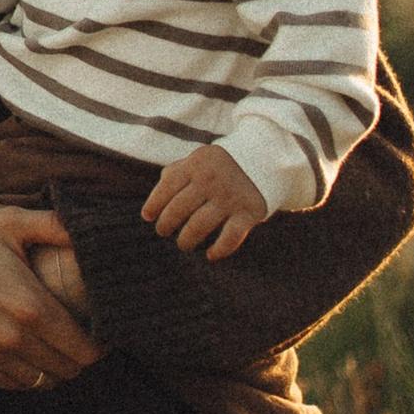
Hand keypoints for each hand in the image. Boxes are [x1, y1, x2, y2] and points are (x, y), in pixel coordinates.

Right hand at [0, 203, 102, 392]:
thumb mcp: (6, 223)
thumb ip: (51, 224)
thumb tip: (85, 230)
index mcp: (30, 306)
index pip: (84, 350)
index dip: (98, 347)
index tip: (97, 336)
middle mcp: (12, 338)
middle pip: (67, 370)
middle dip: (77, 358)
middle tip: (75, 340)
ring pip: (42, 382)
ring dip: (51, 368)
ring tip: (50, 347)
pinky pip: (13, 384)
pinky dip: (24, 373)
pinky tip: (22, 351)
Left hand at [140, 146, 270, 259]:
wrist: (265, 159)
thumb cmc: (223, 165)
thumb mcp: (200, 160)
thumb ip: (177, 173)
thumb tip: (155, 200)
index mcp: (196, 164)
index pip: (167, 187)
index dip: (154, 204)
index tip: (147, 216)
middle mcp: (211, 179)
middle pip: (179, 209)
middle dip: (166, 224)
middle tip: (163, 231)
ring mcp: (230, 196)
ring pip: (199, 226)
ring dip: (186, 240)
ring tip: (183, 244)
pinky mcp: (249, 212)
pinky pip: (230, 237)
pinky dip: (219, 250)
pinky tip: (210, 255)